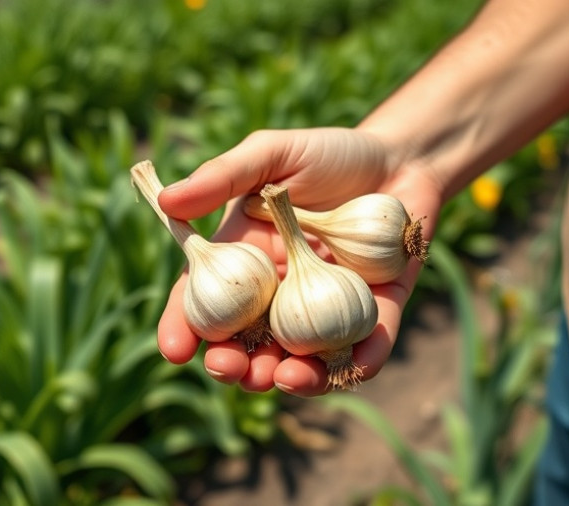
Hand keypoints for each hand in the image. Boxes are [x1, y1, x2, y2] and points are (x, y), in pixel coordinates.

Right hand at [156, 127, 442, 396]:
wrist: (400, 157)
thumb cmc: (328, 153)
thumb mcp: (271, 155)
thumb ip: (223, 177)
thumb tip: (168, 200)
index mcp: (246, 263)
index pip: (204, 303)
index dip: (184, 328)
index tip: (174, 350)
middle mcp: (281, 297)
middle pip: (247, 344)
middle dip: (234, 365)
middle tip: (230, 369)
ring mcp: (329, 311)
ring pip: (302, 359)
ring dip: (291, 377)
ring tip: (285, 377)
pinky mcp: (377, 314)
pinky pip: (367, 348)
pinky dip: (361, 362)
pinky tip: (353, 368)